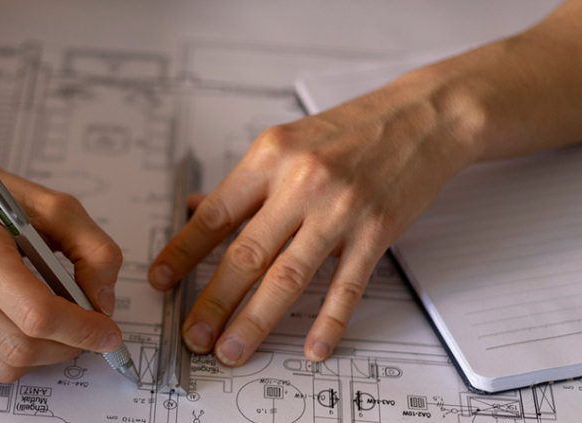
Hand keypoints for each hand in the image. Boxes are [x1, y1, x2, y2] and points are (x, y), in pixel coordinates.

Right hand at [0, 169, 123, 381]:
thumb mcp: (57, 208)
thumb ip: (94, 250)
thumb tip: (103, 304)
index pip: (36, 313)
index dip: (80, 329)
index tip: (108, 331)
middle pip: (22, 346)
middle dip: (68, 344)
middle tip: (91, 329)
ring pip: (7, 364)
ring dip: (47, 353)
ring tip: (60, 324)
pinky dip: (21, 353)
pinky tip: (25, 322)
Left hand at [149, 73, 480, 365]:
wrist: (420, 117)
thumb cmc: (353, 129)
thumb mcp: (286, 141)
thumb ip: (243, 182)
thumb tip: (194, 209)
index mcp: (270, 157)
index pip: (214, 214)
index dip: (182, 252)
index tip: (160, 280)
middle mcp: (301, 182)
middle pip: (246, 253)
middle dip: (213, 301)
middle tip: (194, 334)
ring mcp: (339, 209)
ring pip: (288, 276)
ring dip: (256, 320)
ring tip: (234, 348)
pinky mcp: (376, 231)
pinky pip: (346, 285)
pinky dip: (328, 321)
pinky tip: (312, 347)